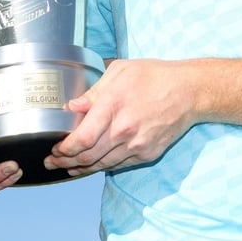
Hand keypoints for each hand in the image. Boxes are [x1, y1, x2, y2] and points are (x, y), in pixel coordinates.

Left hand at [44, 58, 198, 175]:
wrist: (189, 92)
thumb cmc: (153, 76)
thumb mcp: (119, 72)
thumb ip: (93, 92)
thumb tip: (71, 106)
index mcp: (113, 106)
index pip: (82, 138)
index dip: (64, 149)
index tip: (54, 149)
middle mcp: (124, 130)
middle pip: (88, 156)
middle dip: (65, 162)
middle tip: (52, 162)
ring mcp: (137, 145)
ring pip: (102, 164)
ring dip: (81, 168)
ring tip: (66, 167)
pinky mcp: (147, 153)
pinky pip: (119, 165)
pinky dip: (102, 166)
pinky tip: (91, 165)